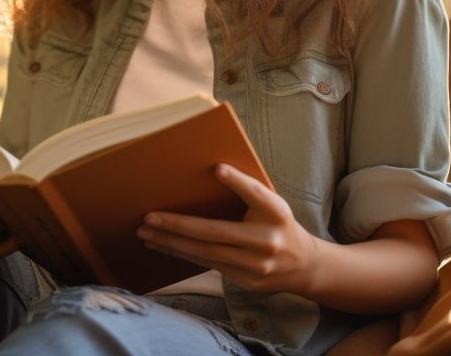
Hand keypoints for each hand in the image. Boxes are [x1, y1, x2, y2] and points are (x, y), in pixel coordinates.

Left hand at [136, 163, 320, 293]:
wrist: (304, 265)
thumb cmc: (278, 225)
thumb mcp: (272, 204)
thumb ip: (248, 191)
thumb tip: (209, 172)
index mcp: (276, 213)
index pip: (257, 194)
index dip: (238, 181)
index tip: (217, 169)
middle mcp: (267, 240)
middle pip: (216, 232)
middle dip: (177, 226)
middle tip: (148, 218)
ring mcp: (257, 265)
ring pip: (206, 253)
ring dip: (172, 244)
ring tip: (146, 234)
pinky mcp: (247, 281)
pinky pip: (209, 265)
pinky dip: (183, 255)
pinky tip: (163, 247)